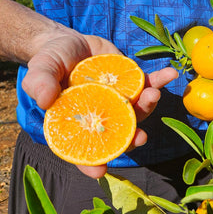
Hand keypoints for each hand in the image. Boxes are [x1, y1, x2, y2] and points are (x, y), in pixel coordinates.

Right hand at [22, 33, 178, 177]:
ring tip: (154, 93)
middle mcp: (105, 117)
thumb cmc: (52, 61)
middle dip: (133, 137)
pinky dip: (161, 80)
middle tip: (141, 135)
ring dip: (149, 105)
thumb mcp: (41, 69)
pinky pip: (149, 84)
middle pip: (121, 133)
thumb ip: (40, 83)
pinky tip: (170, 74)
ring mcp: (122, 100)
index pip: (86, 149)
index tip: (100, 171)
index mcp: (81, 123)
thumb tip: (44, 100)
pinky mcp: (133, 83)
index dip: (92, 163)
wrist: (71, 41)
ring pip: (139, 110)